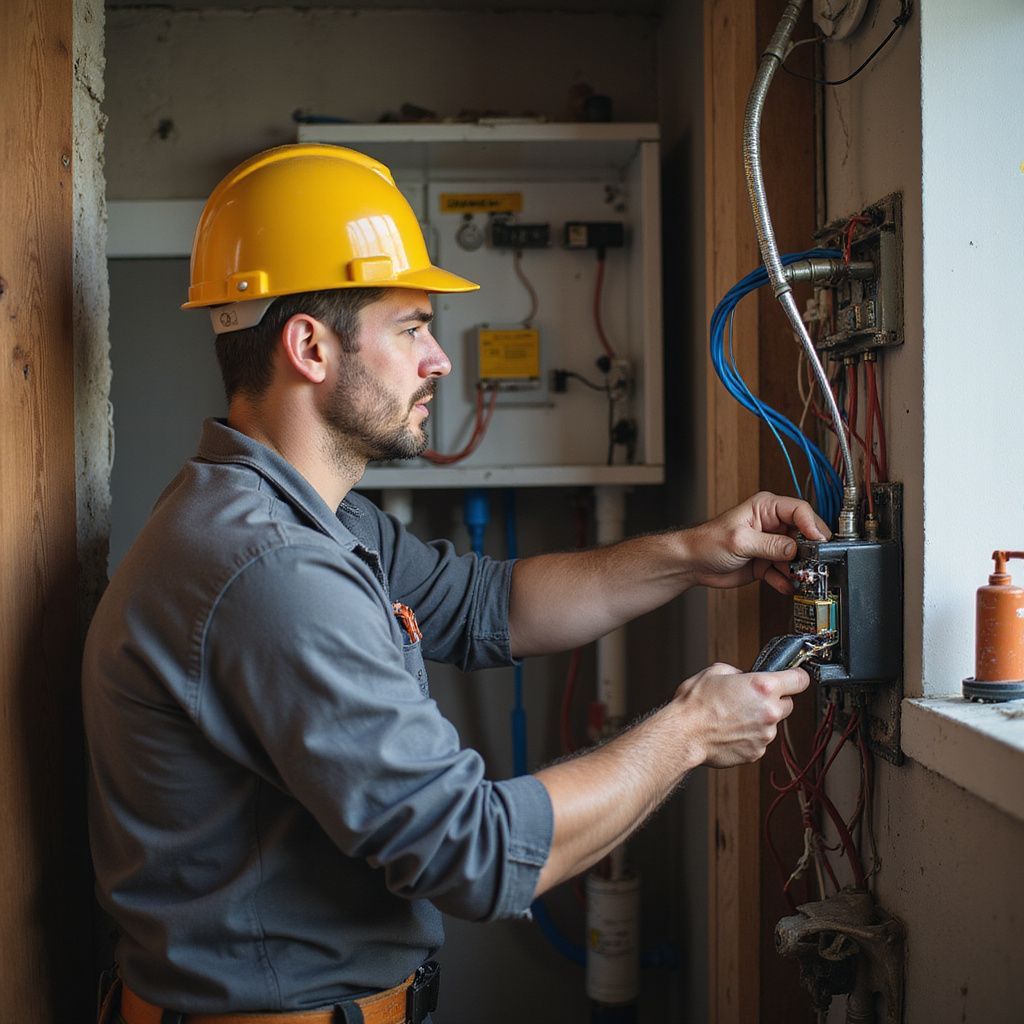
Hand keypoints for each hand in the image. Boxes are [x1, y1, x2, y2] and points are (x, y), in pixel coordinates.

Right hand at [673, 661, 809, 766]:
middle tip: (751, 699)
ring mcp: (765, 734)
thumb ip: (739, 674)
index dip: (796, 676)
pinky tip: (731, 731)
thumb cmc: (695, 704)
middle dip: (774, 700)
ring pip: (772, 724)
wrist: (684, 734)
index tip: (794, 677)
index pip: (800, 680)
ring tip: (733, 717)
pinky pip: (760, 740)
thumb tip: (744, 678)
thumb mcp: (716, 672)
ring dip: (759, 720)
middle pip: (788, 704)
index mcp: (763, 686)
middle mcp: (769, 711)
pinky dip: (749, 736)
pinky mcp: (756, 752)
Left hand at [680, 492, 829, 594]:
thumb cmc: (707, 542)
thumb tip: (794, 549)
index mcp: (766, 508)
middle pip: (803, 535)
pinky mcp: (767, 563)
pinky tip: (784, 585)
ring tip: (798, 578)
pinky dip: (786, 580)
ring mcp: (771, 545)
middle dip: (809, 551)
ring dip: (798, 569)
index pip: (799, 511)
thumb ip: (770, 545)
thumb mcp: (740, 540)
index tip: (819, 542)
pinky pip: (785, 572)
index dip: (812, 525)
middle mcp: (772, 525)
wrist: (692, 564)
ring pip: (797, 556)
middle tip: (813, 563)